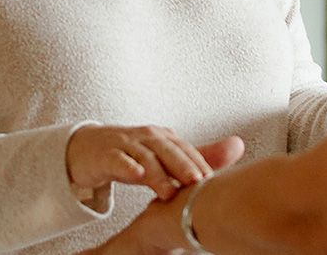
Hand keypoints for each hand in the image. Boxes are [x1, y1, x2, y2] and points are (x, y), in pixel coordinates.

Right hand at [66, 124, 216, 200]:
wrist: (87, 149)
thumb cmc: (131, 154)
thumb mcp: (166, 156)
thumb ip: (200, 154)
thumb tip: (239, 146)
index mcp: (163, 137)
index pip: (185, 149)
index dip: (200, 164)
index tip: (214, 182)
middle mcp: (145, 137)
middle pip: (167, 149)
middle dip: (183, 165)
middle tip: (199, 182)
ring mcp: (124, 144)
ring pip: (144, 156)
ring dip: (157, 173)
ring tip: (168, 191)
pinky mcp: (105, 155)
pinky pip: (117, 159)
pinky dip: (126, 166)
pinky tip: (135, 175)